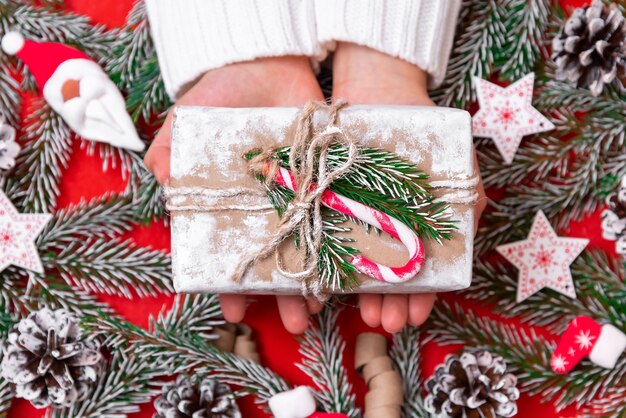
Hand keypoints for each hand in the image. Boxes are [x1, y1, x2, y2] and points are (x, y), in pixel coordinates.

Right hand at [144, 56, 323, 333]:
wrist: (269, 64)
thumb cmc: (220, 95)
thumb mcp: (187, 122)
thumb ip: (170, 155)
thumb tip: (165, 189)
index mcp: (232, 207)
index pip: (231, 257)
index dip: (232, 286)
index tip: (235, 312)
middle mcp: (268, 210)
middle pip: (278, 262)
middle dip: (283, 296)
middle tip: (293, 323)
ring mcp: (302, 198)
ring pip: (312, 250)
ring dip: (318, 283)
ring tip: (322, 309)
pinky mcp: (332, 182)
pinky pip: (341, 221)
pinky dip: (347, 248)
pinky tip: (351, 274)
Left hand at [332, 43, 486, 332]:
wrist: (377, 85)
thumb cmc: (422, 128)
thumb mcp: (457, 162)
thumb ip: (467, 200)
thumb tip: (471, 232)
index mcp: (414, 226)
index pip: (417, 271)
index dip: (417, 296)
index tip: (413, 317)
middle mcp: (380, 226)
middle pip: (383, 275)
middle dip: (385, 302)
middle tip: (383, 322)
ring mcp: (349, 215)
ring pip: (351, 264)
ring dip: (354, 293)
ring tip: (359, 313)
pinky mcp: (320, 202)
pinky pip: (317, 238)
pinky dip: (319, 262)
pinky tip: (320, 285)